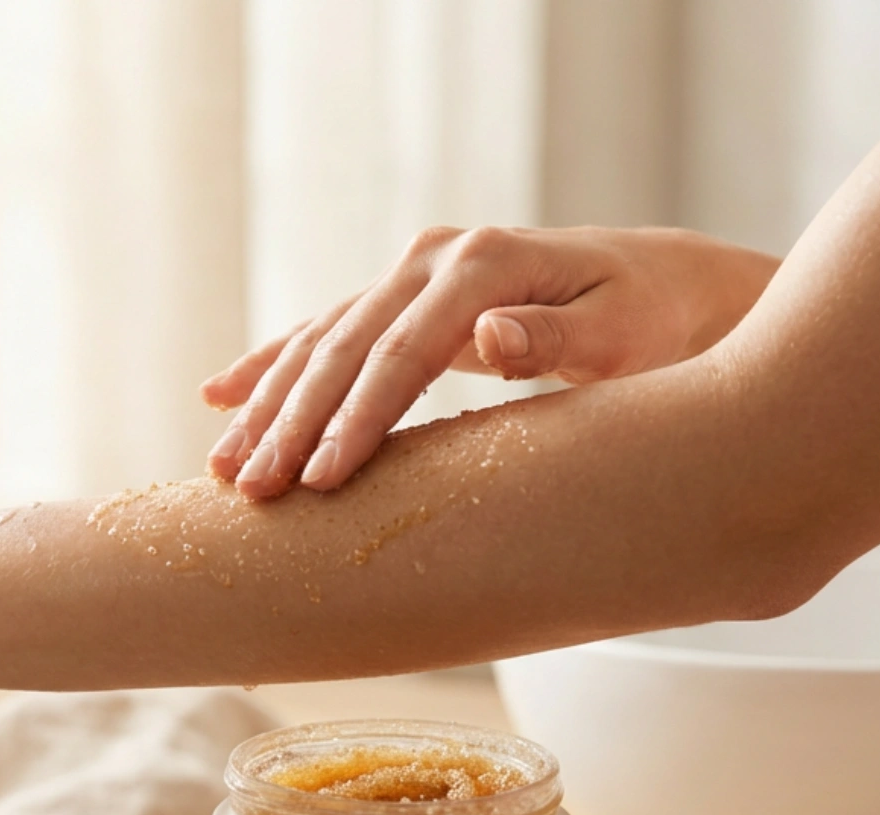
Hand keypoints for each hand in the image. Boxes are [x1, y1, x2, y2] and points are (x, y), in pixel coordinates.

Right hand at [203, 226, 778, 498]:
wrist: (660, 283)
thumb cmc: (649, 320)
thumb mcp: (622, 333)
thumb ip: (553, 339)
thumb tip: (488, 336)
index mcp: (482, 264)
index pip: (402, 350)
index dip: (358, 417)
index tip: (323, 479)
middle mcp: (433, 259)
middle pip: (343, 345)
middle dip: (291, 422)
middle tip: (253, 490)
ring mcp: (410, 274)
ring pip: (319, 341)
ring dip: (266, 404)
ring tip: (224, 466)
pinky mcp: (399, 298)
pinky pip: (322, 333)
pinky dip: (270, 366)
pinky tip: (220, 396)